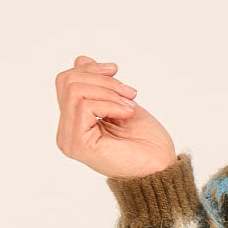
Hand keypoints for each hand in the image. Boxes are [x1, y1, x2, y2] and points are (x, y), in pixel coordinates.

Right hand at [55, 54, 178, 179]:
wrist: (161, 167)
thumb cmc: (147, 141)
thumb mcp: (120, 102)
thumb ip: (98, 85)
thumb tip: (80, 59)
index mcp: (74, 122)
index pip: (66, 81)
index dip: (91, 69)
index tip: (116, 70)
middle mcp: (66, 131)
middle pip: (67, 81)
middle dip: (102, 79)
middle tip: (130, 92)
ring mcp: (70, 139)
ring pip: (75, 91)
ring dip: (109, 92)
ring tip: (130, 106)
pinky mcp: (78, 145)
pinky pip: (84, 106)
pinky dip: (110, 104)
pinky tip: (126, 114)